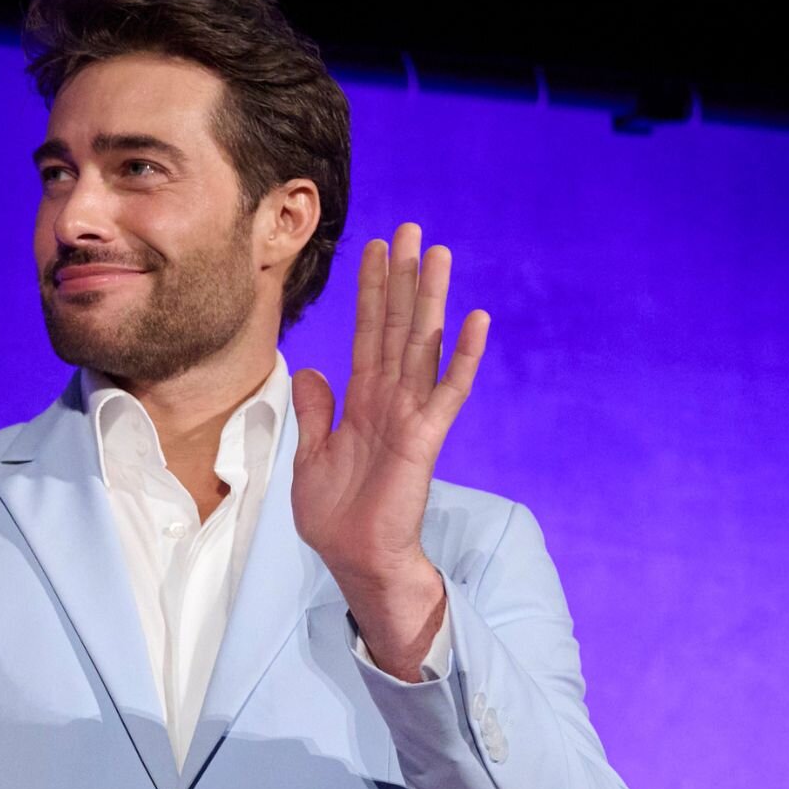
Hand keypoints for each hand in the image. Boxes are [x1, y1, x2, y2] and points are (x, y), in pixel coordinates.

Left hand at [290, 224, 488, 679]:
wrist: (356, 559)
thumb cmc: (337, 516)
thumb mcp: (310, 457)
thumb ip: (316, 413)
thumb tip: (312, 372)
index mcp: (362, 403)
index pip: (366, 336)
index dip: (370, 293)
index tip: (373, 250)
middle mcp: (389, 401)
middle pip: (396, 327)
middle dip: (401, 279)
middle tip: (409, 228)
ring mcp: (410, 416)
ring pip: (422, 346)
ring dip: (431, 300)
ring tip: (438, 254)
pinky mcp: (424, 439)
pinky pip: (447, 392)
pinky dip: (464, 357)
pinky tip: (478, 321)